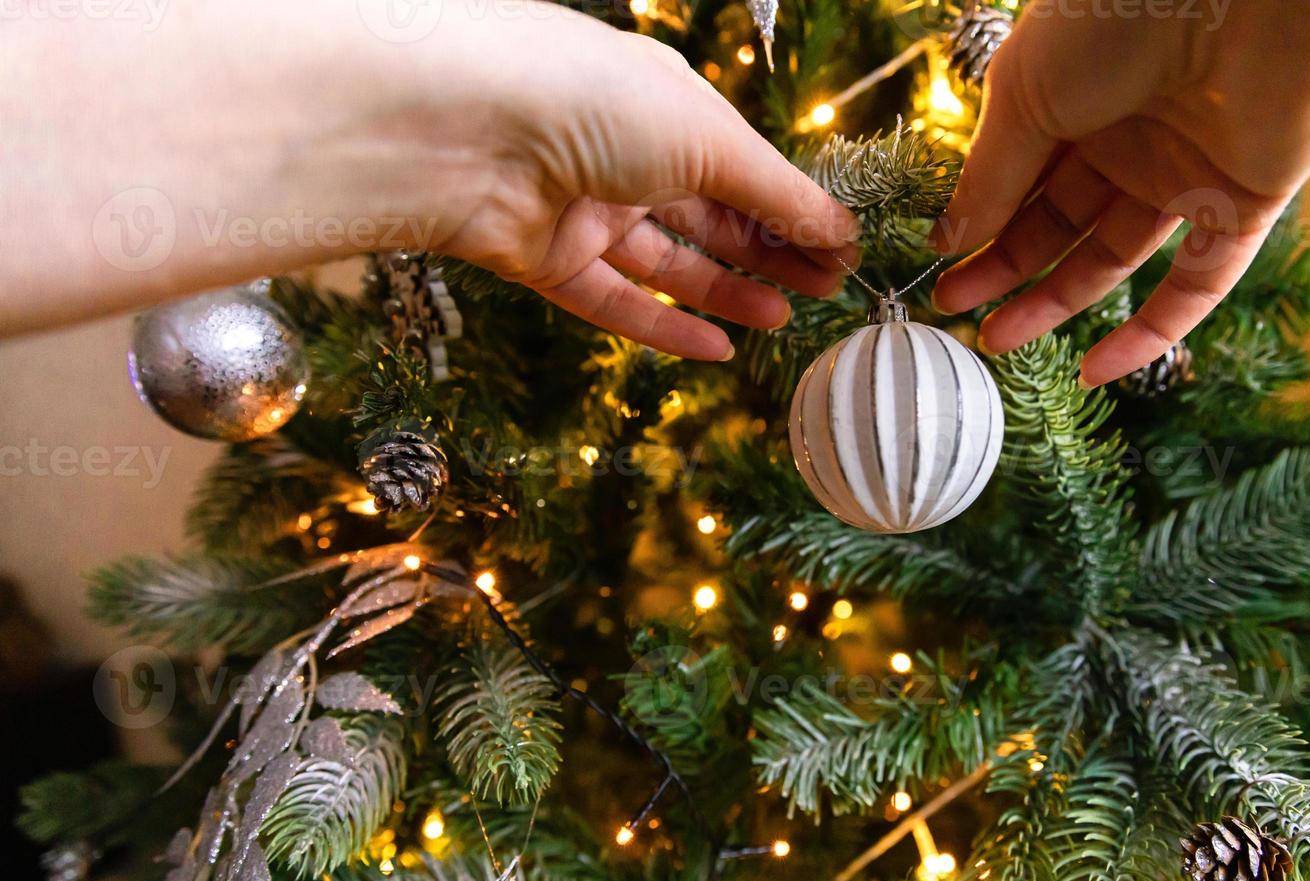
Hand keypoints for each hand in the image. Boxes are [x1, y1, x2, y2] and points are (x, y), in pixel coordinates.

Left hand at [414, 6, 859, 359]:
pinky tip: (717, 350)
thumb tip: (841, 230)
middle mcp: (625, 154)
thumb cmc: (596, 101)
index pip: (743, 168)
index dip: (794, 210)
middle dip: (770, 254)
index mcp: (667, 106)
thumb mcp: (710, 140)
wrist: (467, 127)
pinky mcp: (546, 260)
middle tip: (825, 290)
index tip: (842, 251)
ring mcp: (583, 210)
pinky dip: (664, 329)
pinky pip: (613, 302)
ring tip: (783, 319)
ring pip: (667, 264)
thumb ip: (778, 195)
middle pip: (711, 217)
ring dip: (726, 293)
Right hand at [929, 0, 1309, 385]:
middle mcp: (1129, 131)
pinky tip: (1096, 371)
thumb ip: (991, 175)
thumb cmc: (1124, 11)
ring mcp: (1186, 170)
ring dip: (1055, 301)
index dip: (977, 223)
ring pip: (1114, 256)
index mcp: (1074, 92)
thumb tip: (950, 240)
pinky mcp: (1244, 201)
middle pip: (1059, 219)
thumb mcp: (1028, 94)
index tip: (937, 267)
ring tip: (996, 338)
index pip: (1019, 175)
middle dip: (1004, 266)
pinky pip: (1198, 284)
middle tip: (954, 309)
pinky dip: (1152, 334)